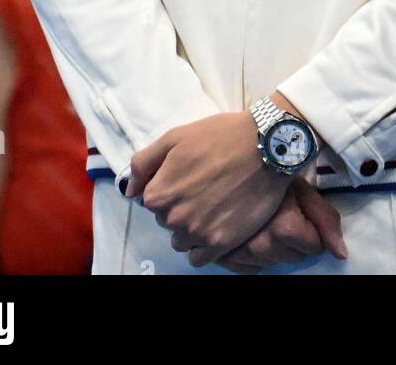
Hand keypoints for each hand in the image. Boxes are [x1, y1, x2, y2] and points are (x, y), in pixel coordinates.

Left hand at [123, 112, 289, 265]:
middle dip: (179, 207)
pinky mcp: (222, 243)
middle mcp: (175, 218)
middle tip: (201, 188)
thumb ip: (144, 163)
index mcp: (159, 193)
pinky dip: (203, 247)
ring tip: (210, 206)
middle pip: (167, 221)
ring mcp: (198, 233)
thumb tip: (130, 191)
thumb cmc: (220, 136)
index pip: (150, 201)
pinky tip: (215, 226)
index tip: (185, 177)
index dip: (168, 187)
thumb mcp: (174, 137)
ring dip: (190, 229)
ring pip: (181, 241)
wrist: (265, 146)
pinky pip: (199, 259)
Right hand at [215, 174, 347, 273]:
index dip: (312, 229)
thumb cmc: (272, 171)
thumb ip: (325, 219)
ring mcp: (239, 252)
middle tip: (280, 213)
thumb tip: (341, 254)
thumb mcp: (302, 188)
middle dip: (292, 240)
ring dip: (272, 247)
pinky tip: (249, 233)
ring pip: (270, 263)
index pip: (313, 246)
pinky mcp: (223, 256)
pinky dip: (251, 256)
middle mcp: (259, 245)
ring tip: (263, 220)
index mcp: (283, 228)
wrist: (235, 160)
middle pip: (291, 257)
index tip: (300, 211)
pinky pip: (248, 269)